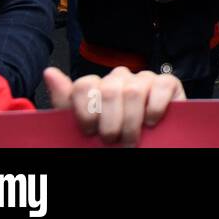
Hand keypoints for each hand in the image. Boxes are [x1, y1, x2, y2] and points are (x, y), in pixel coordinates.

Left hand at [45, 65, 184, 144]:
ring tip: (131, 139)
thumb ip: (66, 100)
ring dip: (132, 122)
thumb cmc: (114, 138)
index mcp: (97, 86)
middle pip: (109, 90)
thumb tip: (49, 72)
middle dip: (111, 123)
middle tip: (112, 141)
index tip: (89, 131)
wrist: (145, 147)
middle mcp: (119, 78)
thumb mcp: (85, 125)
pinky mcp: (168, 83)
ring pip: (133, 91)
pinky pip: (161, 87)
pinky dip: (155, 108)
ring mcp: (144, 78)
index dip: (85, 111)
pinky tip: (151, 121)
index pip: (84, 85)